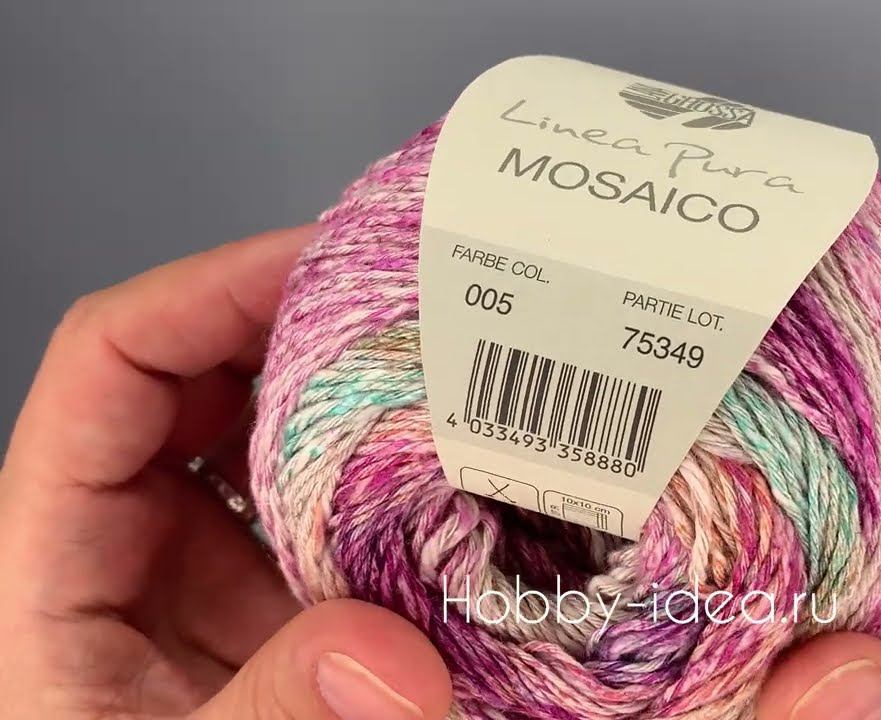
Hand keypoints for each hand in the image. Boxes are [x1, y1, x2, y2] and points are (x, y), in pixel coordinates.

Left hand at [0, 227, 450, 718]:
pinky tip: (466, 495)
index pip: (110, 368)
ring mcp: (205, 587)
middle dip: (309, 331)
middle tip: (425, 308)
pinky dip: (396, 499)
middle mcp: (125, 555)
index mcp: (47, 567)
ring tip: (457, 380)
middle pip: (204, 383)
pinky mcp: (273, 624)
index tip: (326, 268)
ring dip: (361, 409)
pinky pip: (333, 529)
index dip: (209, 291)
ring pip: (277, 451)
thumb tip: (384, 656)